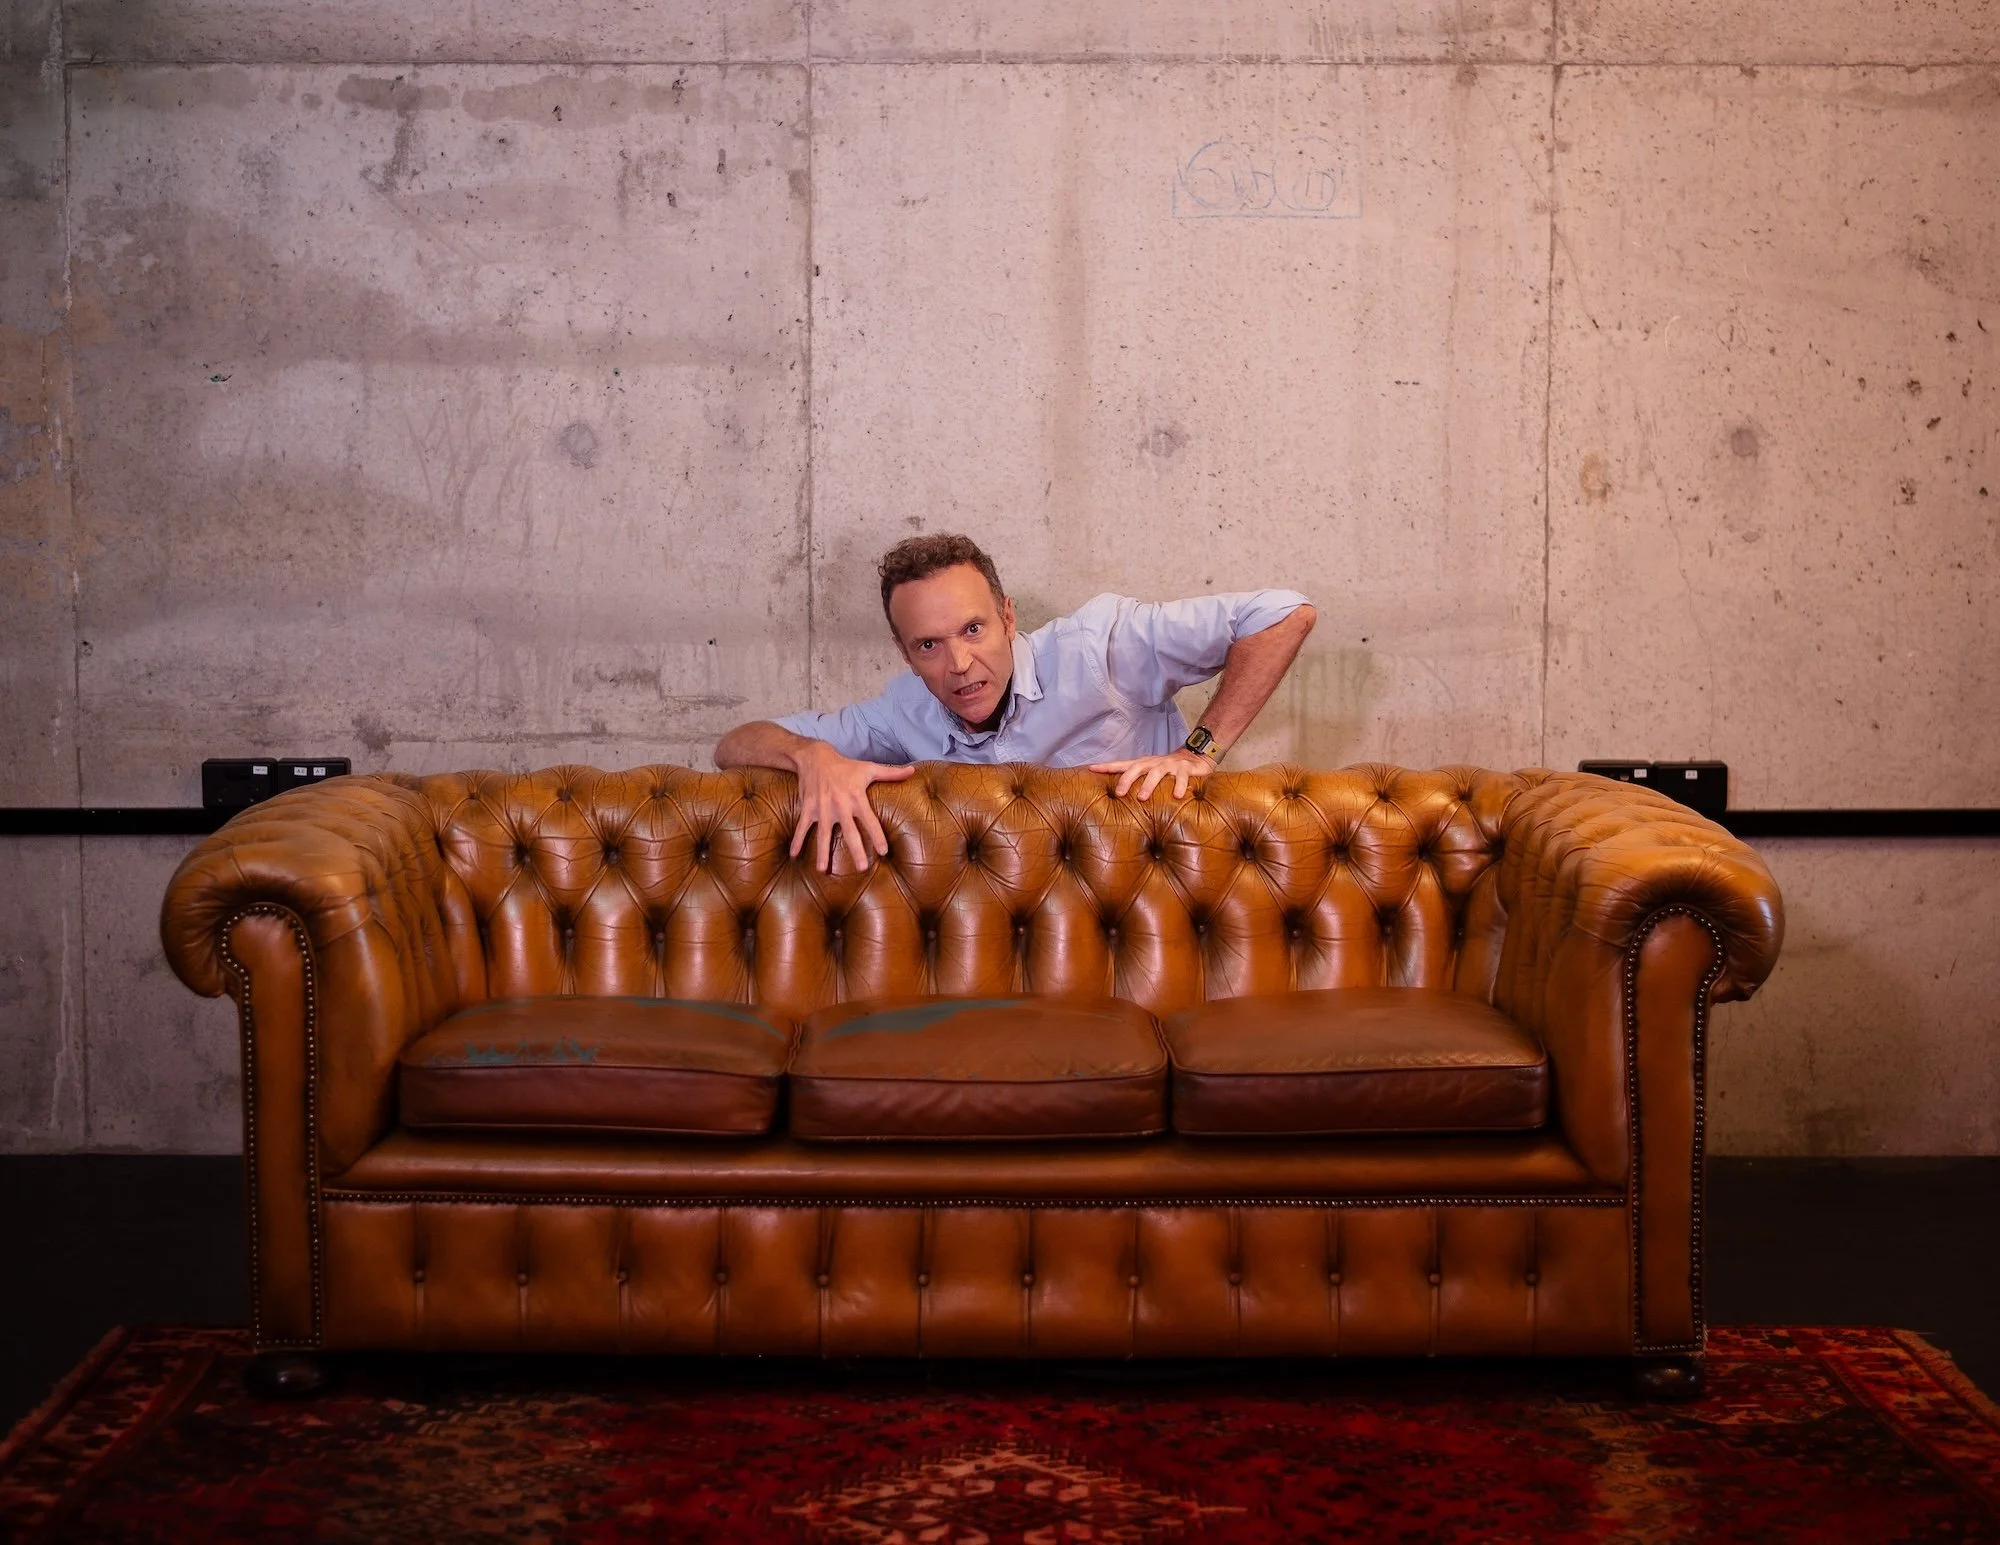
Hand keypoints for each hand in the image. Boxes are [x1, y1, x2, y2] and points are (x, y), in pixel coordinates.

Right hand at [789, 743, 916, 873]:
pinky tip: (793, 855)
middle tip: (861, 868)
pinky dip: (797, 840)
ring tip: (823, 870)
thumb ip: (891, 773)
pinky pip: (802, 826)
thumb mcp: (869, 768)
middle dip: (856, 850)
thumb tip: (913, 771)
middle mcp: (840, 805)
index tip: (883, 851)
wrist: (815, 757)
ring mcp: (822, 808)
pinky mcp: (808, 808)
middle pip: (849, 832)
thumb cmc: (845, 765)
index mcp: (857, 798)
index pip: (870, 820)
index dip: (877, 835)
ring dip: (822, 852)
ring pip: (823, 834)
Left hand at [1089, 749, 1215, 801]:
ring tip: (1142, 797)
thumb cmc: (1167, 770)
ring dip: (1148, 784)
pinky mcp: (1185, 769)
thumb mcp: (1150, 774)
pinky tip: (1177, 796)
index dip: (1107, 767)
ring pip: (1157, 772)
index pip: (1122, 764)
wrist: (1195, 758)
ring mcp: (1169, 765)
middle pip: (1137, 767)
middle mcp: (1154, 763)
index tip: (1092, 769)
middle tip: (1118, 793)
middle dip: (1126, 779)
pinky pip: (1182, 777)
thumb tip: (1116, 799)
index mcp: (1143, 765)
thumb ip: (1137, 784)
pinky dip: (1179, 786)